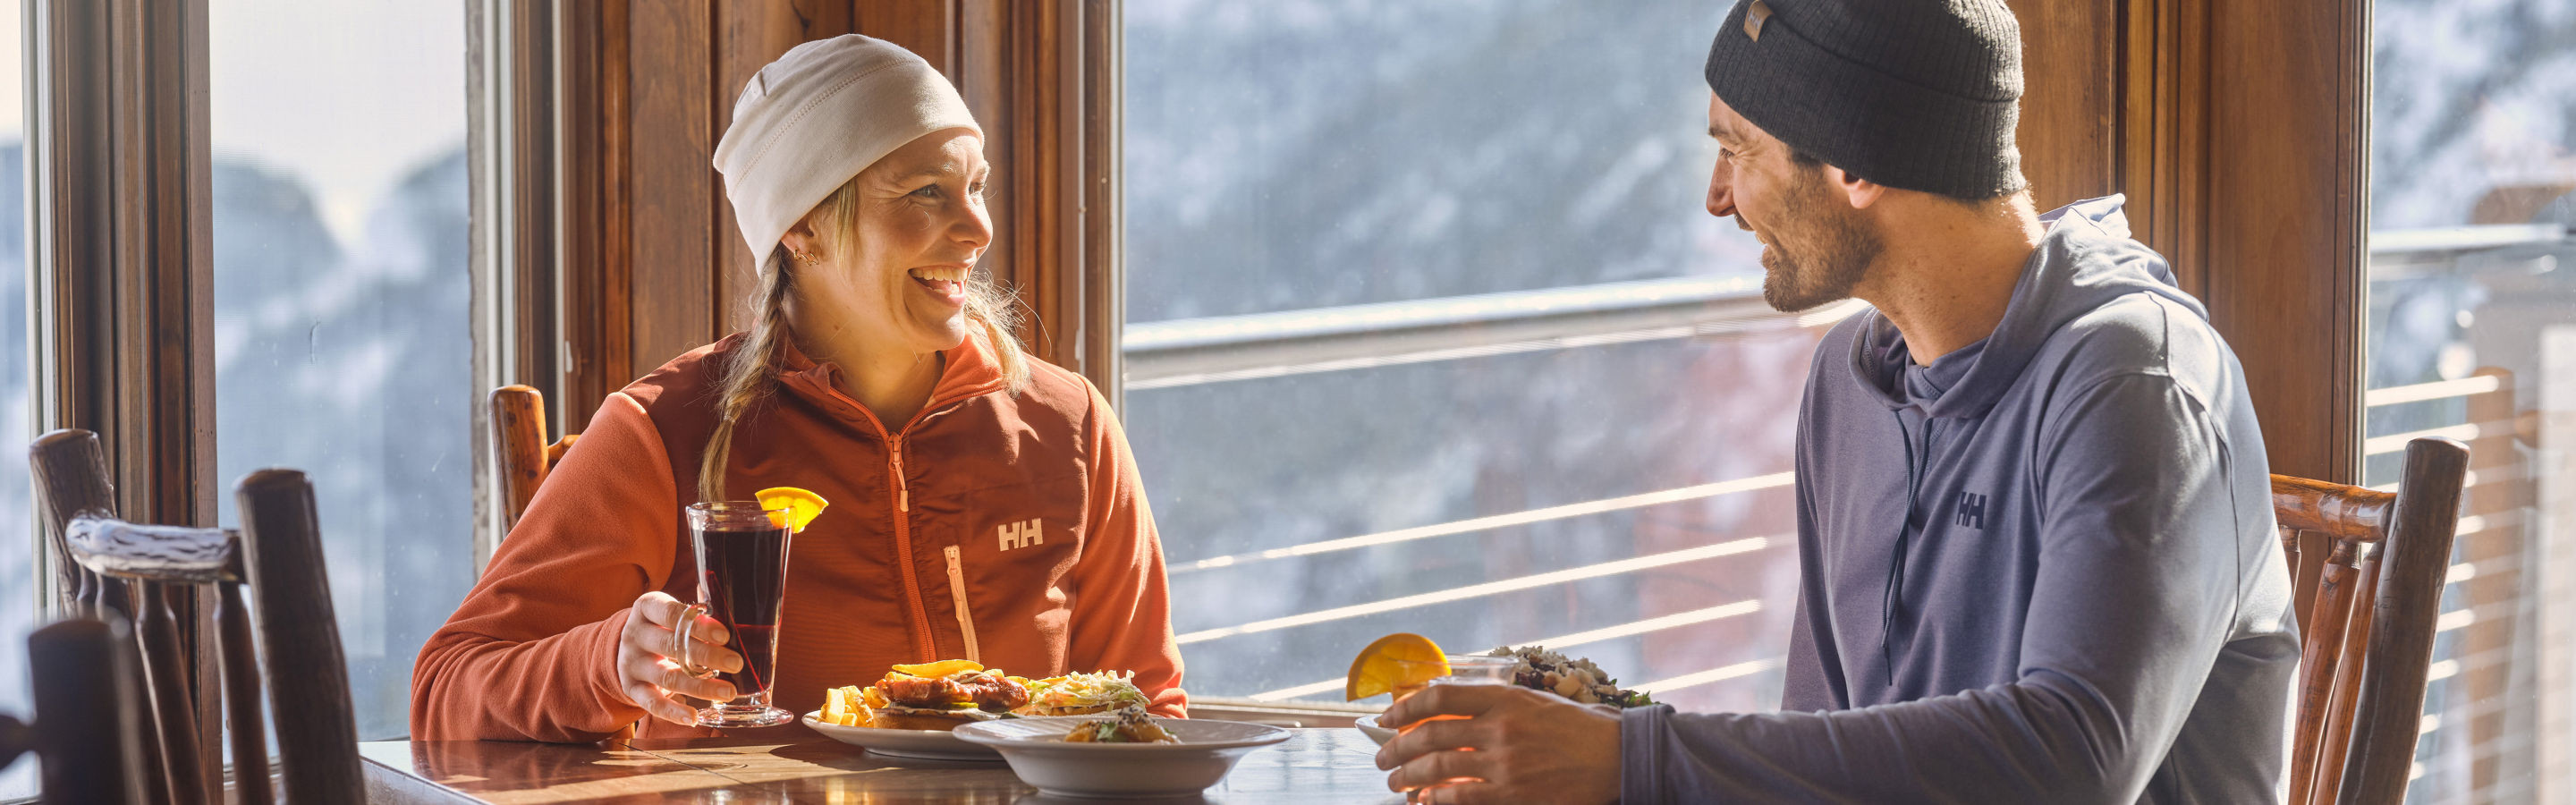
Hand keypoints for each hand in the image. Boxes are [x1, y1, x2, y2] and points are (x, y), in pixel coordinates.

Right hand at [615, 591, 742, 725]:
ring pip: (667, 677)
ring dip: (700, 687)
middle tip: (736, 663)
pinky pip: (652, 703)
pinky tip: (694, 718)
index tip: (725, 636)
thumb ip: (700, 617)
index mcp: (646, 608)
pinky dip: (673, 712)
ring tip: (729, 692)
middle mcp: (635, 635)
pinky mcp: (631, 688)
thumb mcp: (675, 614)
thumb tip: (740, 626)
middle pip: (671, 646)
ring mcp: (631, 664)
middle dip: (706, 656)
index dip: (699, 625)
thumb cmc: (664, 625)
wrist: (625, 646)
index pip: (671, 614)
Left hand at [1374, 684, 1621, 804]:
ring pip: (1439, 768)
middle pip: (1430, 734)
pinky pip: (1461, 798)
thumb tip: (1441, 709)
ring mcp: (1506, 763)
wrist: (1615, 757)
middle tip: (1382, 757)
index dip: (1405, 707)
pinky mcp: (1514, 794)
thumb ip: (1491, 703)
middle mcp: (1501, 727)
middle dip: (1397, 747)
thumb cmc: (1574, 728)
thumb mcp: (1532, 702)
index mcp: (1504, 697)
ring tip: (1396, 782)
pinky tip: (1423, 801)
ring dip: (1409, 776)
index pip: (1440, 696)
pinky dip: (1435, 800)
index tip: (1387, 716)